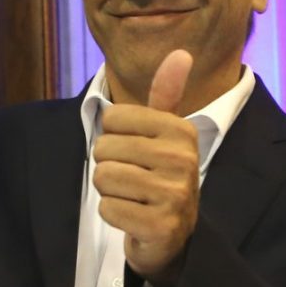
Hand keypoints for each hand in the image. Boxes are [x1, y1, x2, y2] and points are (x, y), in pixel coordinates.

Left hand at [93, 50, 197, 285]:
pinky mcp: (160, 225)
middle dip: (109, 164)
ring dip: (109, 190)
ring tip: (132, 195)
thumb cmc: (161, 175)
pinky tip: (133, 215)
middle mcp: (182, 160)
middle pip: (104, 148)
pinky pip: (107, 208)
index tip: (136, 150)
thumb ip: (167, 93)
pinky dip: (113, 214)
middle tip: (133, 178)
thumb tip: (182, 52)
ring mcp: (174, 195)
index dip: (113, 136)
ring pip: (103, 177)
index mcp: (181, 131)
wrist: (176, 234)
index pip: (112, 118)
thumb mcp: (166, 132)